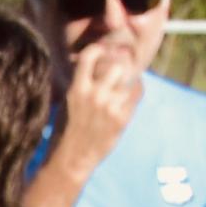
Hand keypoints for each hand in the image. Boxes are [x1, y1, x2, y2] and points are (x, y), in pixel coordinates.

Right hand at [63, 40, 145, 160]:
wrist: (73, 157)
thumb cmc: (68, 129)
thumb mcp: (69, 102)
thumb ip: (82, 84)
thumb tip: (97, 64)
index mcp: (77, 89)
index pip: (89, 56)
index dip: (98, 49)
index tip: (103, 51)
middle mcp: (94, 95)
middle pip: (117, 66)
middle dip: (120, 67)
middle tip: (120, 69)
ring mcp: (109, 106)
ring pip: (130, 80)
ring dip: (130, 80)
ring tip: (126, 84)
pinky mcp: (122, 117)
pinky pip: (137, 94)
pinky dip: (136, 92)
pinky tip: (130, 96)